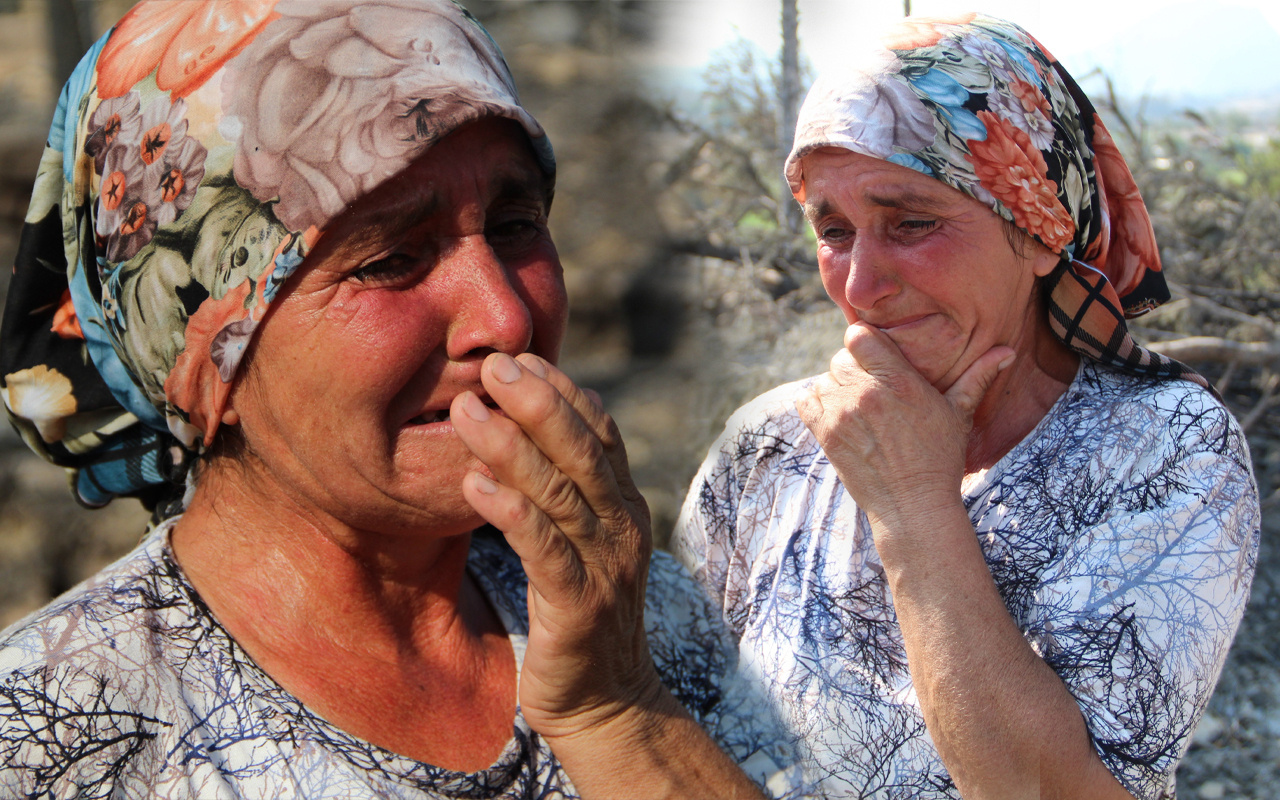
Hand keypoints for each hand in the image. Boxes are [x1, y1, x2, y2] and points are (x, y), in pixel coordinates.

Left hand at [450, 352, 661, 739]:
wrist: (605, 703)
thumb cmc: (579, 616)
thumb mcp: (578, 544)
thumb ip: (561, 492)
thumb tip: (521, 433)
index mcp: (624, 507)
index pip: (601, 432)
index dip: (562, 391)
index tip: (521, 357)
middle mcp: (622, 528)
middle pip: (584, 451)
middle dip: (538, 403)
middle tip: (493, 365)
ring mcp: (605, 568)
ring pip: (561, 494)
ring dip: (512, 447)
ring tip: (468, 411)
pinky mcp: (578, 607)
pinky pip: (545, 550)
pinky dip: (511, 512)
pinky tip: (474, 483)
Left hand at [795, 322, 1012, 529]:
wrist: (913, 505)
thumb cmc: (940, 458)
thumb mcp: (960, 414)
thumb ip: (977, 377)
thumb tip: (1006, 351)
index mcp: (898, 380)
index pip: (858, 335)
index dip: (864, 342)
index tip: (876, 355)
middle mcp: (866, 393)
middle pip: (840, 357)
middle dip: (854, 368)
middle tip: (872, 388)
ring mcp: (842, 414)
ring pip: (824, 379)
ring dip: (837, 388)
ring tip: (859, 407)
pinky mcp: (826, 435)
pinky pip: (806, 401)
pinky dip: (817, 404)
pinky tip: (838, 414)